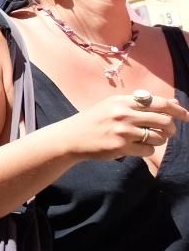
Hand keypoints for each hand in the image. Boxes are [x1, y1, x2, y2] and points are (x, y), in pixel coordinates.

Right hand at [62, 90, 188, 160]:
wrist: (73, 136)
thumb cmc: (96, 120)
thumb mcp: (115, 106)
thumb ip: (142, 104)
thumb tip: (174, 104)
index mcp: (123, 100)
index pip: (159, 102)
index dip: (177, 110)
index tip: (186, 116)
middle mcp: (124, 113)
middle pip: (164, 121)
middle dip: (171, 128)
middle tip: (167, 132)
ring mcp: (123, 131)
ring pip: (158, 137)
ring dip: (158, 140)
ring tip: (146, 139)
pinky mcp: (121, 146)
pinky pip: (148, 150)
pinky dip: (147, 150)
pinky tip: (135, 148)